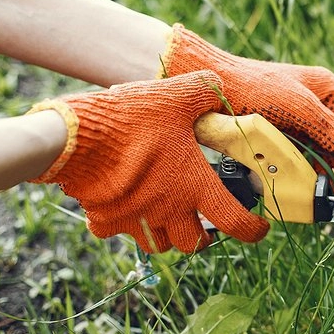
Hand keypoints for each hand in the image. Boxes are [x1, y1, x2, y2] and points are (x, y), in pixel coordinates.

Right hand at [29, 71, 268, 253]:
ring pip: (159, 245)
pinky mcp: (105, 220)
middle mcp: (168, 211)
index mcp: (194, 187)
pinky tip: (122, 205)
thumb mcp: (176, 95)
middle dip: (203, 237)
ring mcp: (135, 220)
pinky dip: (122, 225)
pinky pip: (116, 232)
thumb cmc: (132, 119)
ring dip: (167, 235)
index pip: (235, 222)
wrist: (76, 137)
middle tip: (204, 221)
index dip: (252, 231)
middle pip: (194, 244)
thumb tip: (217, 88)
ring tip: (166, 215)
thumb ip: (204, 92)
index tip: (258, 229)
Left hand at [161, 24, 333, 180]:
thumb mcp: (297, 105)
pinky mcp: (283, 143)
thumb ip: (331, 130)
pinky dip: (320, 176)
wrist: (207, 91)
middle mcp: (319, 109)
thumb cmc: (253, 87)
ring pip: (333, 156)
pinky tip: (326, 189)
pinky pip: (309, 163)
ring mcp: (301, 128)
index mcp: (329, 91)